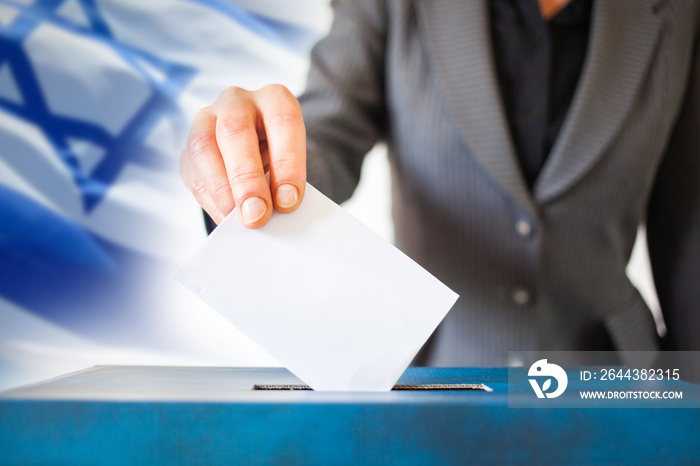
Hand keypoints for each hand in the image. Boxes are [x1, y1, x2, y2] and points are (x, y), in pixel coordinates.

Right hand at [180, 84, 305, 227]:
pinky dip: (208, 198)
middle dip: (246, 178)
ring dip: (220, 188)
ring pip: (204, 146)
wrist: (259, 147)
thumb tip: (273, 211)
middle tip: (256, 215)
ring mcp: (208, 118)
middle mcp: (238, 101)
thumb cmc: (281, 154)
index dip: (287, 163)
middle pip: (235, 130)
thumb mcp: (293, 159)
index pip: (283, 122)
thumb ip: (285, 181)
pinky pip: (192, 170)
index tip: (288, 201)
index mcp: (275, 98)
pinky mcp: (189, 144)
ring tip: (236, 219)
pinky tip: (223, 217)